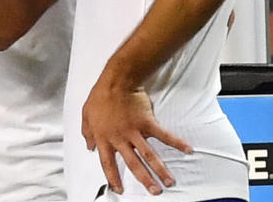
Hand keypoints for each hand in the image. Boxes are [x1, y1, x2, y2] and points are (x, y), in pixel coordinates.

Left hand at [81, 80, 191, 195]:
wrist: (116, 81)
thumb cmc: (100, 96)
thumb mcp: (85, 115)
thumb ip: (87, 133)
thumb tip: (89, 145)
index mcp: (105, 139)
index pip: (108, 164)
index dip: (113, 178)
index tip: (119, 190)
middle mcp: (121, 139)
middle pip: (133, 164)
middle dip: (144, 180)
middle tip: (154, 191)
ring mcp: (135, 131)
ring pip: (149, 155)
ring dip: (160, 169)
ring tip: (169, 182)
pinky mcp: (148, 122)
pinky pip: (164, 135)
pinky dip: (176, 142)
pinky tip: (187, 149)